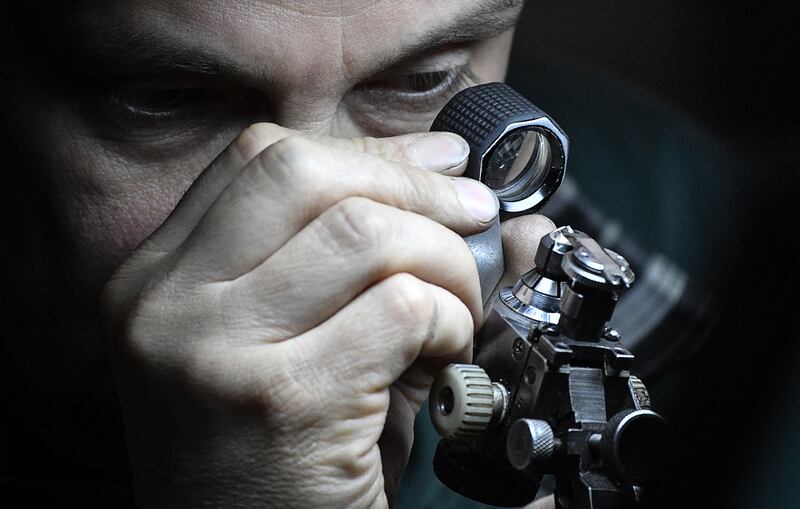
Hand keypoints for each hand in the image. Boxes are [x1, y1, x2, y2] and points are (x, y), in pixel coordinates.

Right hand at [102, 123, 551, 507]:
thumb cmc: (271, 453)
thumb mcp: (274, 339)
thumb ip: (333, 253)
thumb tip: (445, 169)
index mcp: (156, 278)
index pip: (263, 160)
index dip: (366, 154)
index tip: (438, 167)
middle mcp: (167, 305)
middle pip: (306, 174)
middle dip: (414, 189)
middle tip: (471, 220)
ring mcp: (215, 350)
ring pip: (366, 234)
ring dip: (444, 264)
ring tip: (456, 313)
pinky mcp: (284, 400)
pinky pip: (402, 308)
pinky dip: (451, 323)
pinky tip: (446, 361)